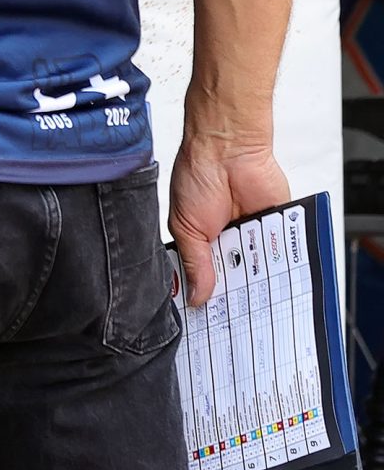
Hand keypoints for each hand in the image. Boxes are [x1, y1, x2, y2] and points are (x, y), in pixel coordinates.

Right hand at [169, 134, 290, 303]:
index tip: (212, 321)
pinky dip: (282, 265)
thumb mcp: (186, 226)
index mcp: (202, 242)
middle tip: (236, 320)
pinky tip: (279, 281)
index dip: (209, 297)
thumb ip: (195, 262)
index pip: (207, 277)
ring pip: (262, 270)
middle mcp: (229, 240)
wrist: (228, 149)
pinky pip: (283, 253)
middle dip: (236, 296)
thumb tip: (196, 296)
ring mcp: (255, 235)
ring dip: (259, 282)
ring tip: (256, 303)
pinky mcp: (278, 227)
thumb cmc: (197, 175)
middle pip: (237, 278)